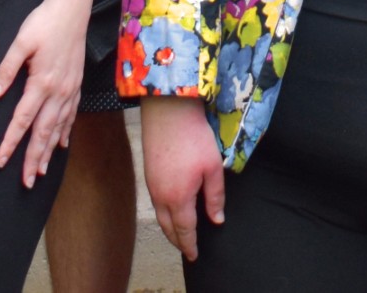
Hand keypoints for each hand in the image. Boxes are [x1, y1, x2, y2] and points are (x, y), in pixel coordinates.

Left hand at [0, 0, 88, 187]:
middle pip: (43, 132)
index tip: (1, 161)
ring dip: (48, 152)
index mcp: (41, 82)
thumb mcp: (20, 42)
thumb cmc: (44, 23)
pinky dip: (65, 133)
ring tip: (39, 172)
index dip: (11, 142)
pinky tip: (60, 146)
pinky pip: (71, 116)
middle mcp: (58, 91)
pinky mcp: (76, 85)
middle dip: (33, 158)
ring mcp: (70, 89)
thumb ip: (6, 71)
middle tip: (25, 182)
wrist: (72, 9)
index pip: (23, 120)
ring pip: (58, 128)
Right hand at [140, 97, 225, 260]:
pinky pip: (155, 203)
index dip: (190, 244)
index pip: (184, 230)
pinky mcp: (149, 173)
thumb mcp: (213, 168)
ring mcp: (151, 185)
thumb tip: (217, 220)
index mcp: (178, 198)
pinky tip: (171, 210)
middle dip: (178, 241)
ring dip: (169, 228)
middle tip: (187, 249)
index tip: (194, 255)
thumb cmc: (194, 138)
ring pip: (159, 216)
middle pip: (168, 227)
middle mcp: (161, 196)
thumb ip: (215, 197)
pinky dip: (163, 214)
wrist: (168, 111)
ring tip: (180, 234)